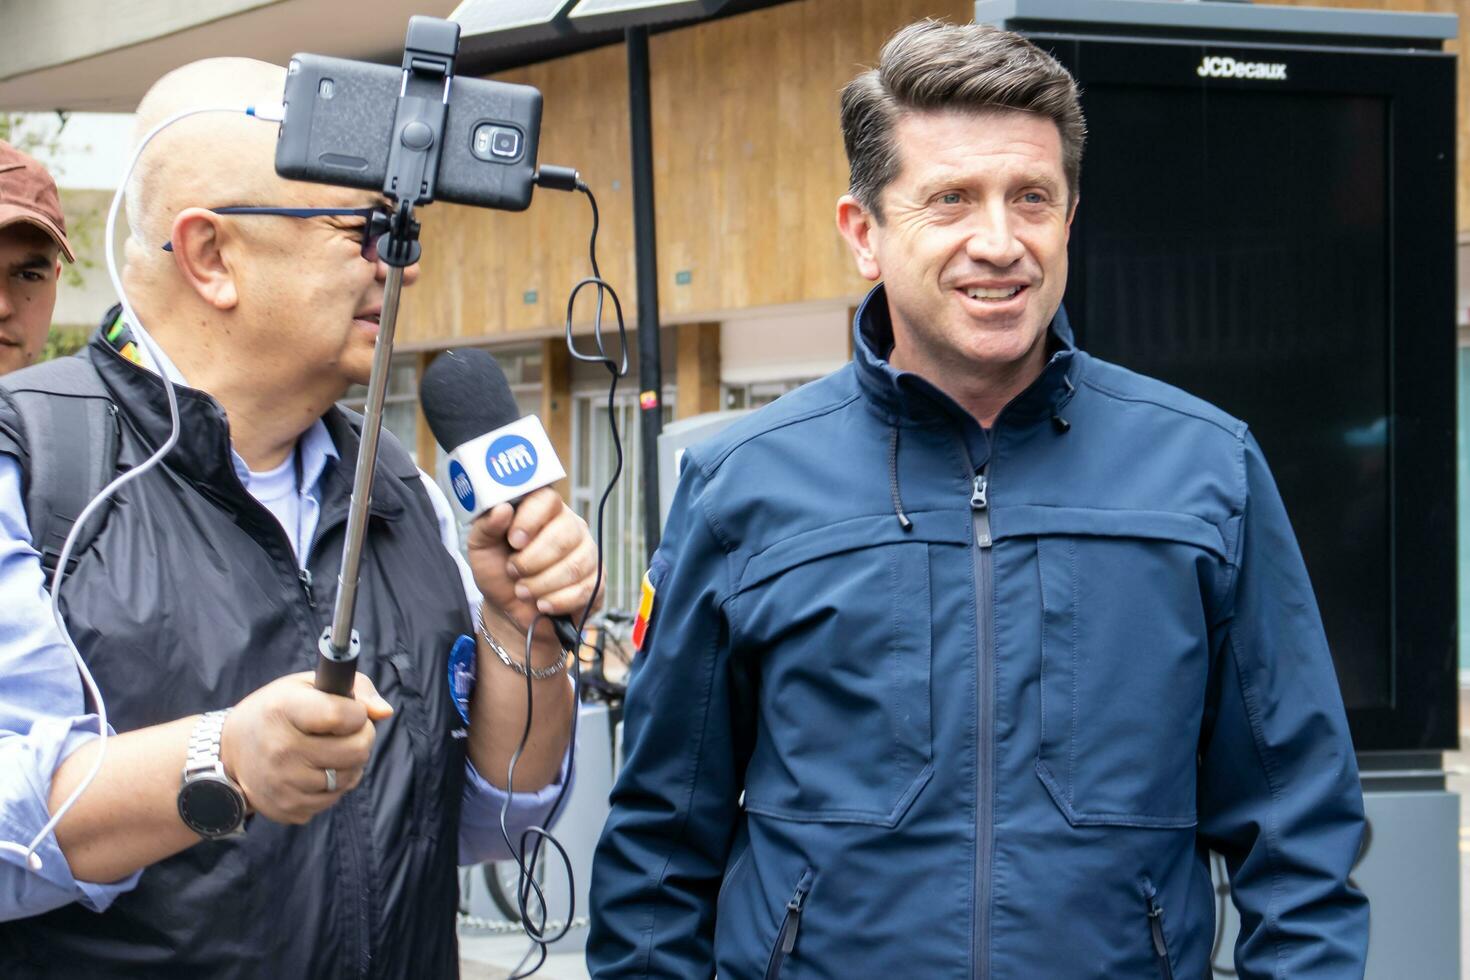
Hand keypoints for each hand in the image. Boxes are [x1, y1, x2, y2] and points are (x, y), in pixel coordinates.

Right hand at [219, 672, 392, 824]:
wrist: (229, 753)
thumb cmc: (277, 711)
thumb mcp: (306, 685)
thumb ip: (355, 688)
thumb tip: (384, 712)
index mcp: (284, 710)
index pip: (342, 716)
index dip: (357, 713)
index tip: (350, 711)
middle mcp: (281, 750)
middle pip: (356, 750)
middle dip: (362, 738)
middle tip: (347, 733)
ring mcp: (283, 784)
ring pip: (350, 777)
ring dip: (350, 763)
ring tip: (330, 751)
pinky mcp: (287, 809)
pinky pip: (333, 799)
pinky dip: (333, 786)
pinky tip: (314, 771)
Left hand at [466, 488, 602, 636]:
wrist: (510, 607)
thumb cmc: (498, 571)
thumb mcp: (481, 548)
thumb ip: (486, 526)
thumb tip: (501, 509)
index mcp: (543, 510)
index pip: (547, 500)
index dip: (530, 520)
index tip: (514, 541)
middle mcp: (571, 526)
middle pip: (565, 534)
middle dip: (532, 561)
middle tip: (514, 572)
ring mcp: (587, 553)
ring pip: (575, 566)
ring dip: (542, 585)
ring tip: (523, 591)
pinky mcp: (597, 580)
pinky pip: (586, 589)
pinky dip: (558, 602)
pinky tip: (543, 604)